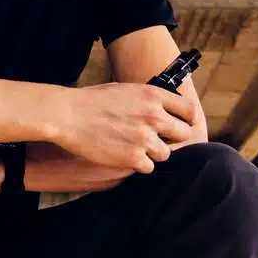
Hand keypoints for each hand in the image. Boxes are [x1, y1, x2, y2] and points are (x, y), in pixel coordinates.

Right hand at [49, 83, 202, 173]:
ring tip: (133, 146)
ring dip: (153, 153)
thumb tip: (166, 110)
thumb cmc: (93, 101)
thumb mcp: (127, 90)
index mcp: (154, 95)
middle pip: (183, 134)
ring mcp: (145, 138)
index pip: (189, 111)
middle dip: (171, 138)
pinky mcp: (134, 158)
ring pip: (165, 153)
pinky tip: (124, 155)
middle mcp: (154, 116)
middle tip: (156, 140)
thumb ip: (149, 100)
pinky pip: (148, 167)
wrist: (68, 115)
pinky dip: (138, 164)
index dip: (186, 120)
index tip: (181, 125)